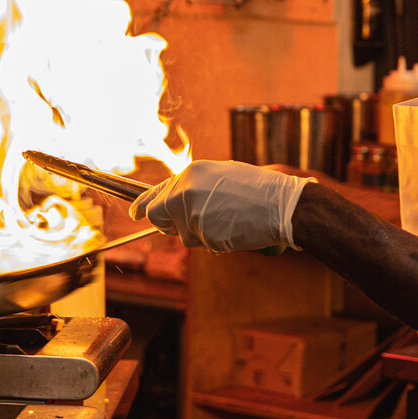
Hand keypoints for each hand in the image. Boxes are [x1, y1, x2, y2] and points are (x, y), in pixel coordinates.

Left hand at [127, 159, 312, 251]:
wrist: (282, 204)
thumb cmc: (258, 191)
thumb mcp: (222, 177)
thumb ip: (195, 188)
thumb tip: (175, 202)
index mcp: (191, 173)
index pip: (155, 193)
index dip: (143, 207)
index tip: (135, 213)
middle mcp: (186, 190)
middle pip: (160, 218)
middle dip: (172, 225)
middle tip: (197, 223)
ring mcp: (193, 212)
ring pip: (184, 236)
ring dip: (201, 235)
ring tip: (227, 220)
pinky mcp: (203, 232)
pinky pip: (203, 245)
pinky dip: (216, 243)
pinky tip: (233, 229)